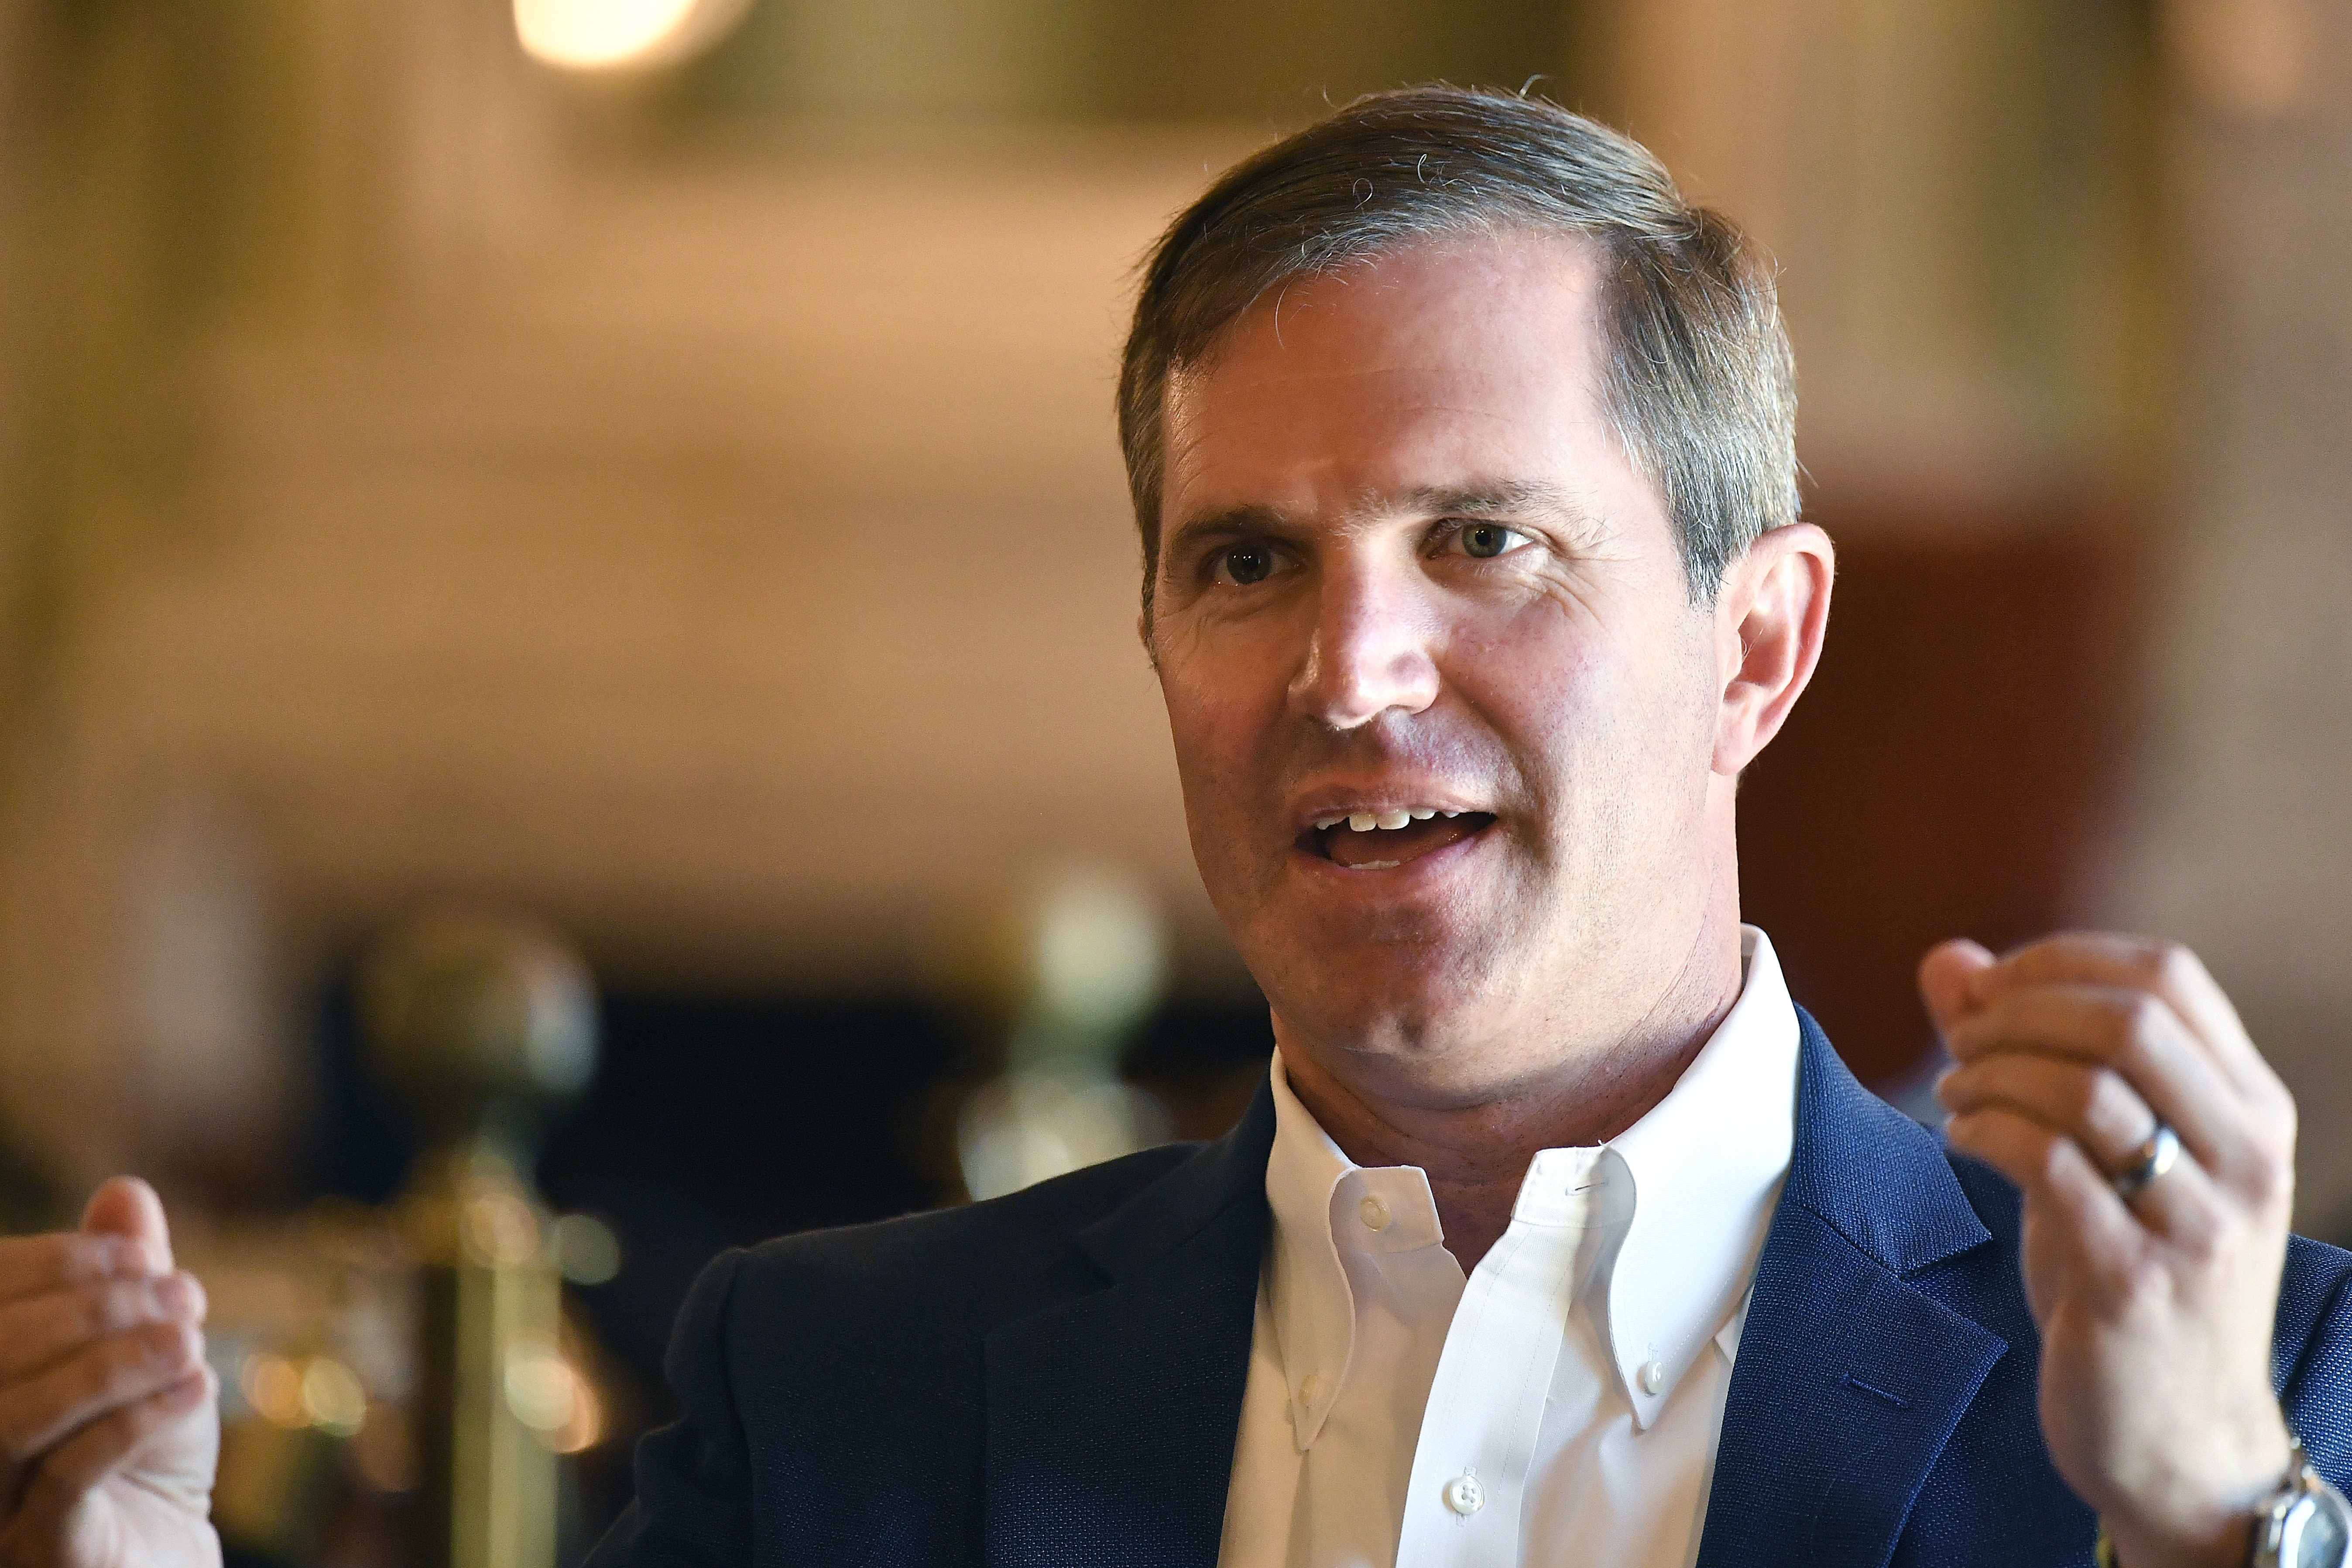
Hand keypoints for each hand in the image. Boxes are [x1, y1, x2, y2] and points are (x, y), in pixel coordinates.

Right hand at [0, 1179, 220, 1567]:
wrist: (164, 1552)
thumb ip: (125, 1279)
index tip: (146, 1257)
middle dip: (96, 1308)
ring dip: (113, 1361)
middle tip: (187, 1296)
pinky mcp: (38, 1554)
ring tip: (190, 1340)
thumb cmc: (143, 1452)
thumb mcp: (143, 1355)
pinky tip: (197, 1387)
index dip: (56, 1263)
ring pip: (15, 1417)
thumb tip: (124, 1191)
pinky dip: (135, 1419)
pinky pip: (66, 1479)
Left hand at [1925, 934, 2297, 1567]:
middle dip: (2019, 1013)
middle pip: (2128, 1020)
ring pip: (2085, 1088)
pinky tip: (1961, 1141)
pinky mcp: (2135, 1281)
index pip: (2169, 975)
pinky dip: (1986, 1132)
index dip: (2063, 960)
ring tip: (1953, 1095)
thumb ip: (2026, 1052)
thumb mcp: (2095, 1153)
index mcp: (2250, 1109)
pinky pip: (2049, 1164)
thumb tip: (1949, 959)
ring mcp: (2197, 1223)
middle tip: (1961, 1043)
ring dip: (1991, 1073)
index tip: (1988, 986)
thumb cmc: (2131, 1275)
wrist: (2178, 1438)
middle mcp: (2245, 1157)